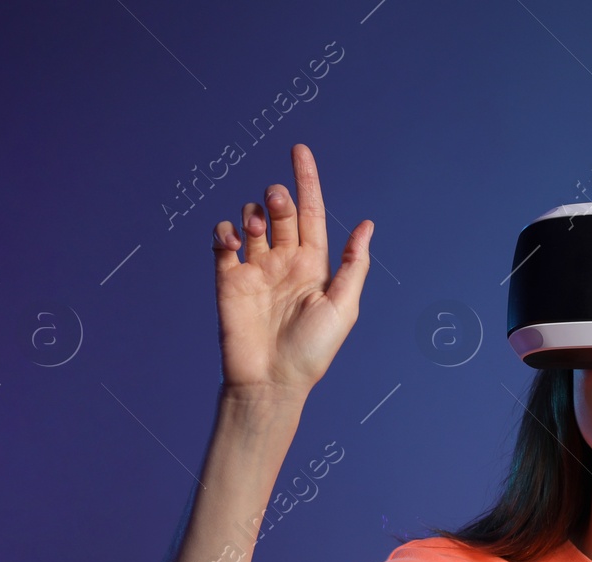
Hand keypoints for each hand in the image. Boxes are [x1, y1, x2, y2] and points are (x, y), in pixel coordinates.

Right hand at [212, 143, 372, 398]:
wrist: (271, 382)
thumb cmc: (313, 351)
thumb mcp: (343, 306)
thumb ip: (355, 265)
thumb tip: (367, 224)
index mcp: (315, 265)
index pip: (311, 213)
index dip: (307, 181)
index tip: (300, 150)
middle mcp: (285, 262)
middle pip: (281, 213)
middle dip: (279, 196)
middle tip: (276, 195)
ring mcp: (255, 269)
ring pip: (252, 222)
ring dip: (254, 213)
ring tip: (255, 224)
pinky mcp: (228, 279)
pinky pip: (224, 242)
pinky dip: (226, 231)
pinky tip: (233, 239)